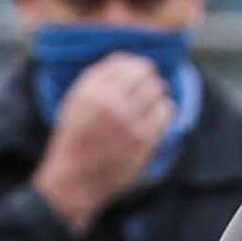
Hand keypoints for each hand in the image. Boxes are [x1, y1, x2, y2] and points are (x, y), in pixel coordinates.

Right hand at [32, 53, 173, 230]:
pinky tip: (159, 113)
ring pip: (158, 90)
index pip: (121, 62)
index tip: (137, 69)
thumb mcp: (75, 103)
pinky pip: (166, 112)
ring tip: (154, 97)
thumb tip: (128, 60)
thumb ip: (98, 82)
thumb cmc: (75, 140)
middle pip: (143, 73)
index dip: (133, 63)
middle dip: (149, 76)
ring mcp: (128, 122)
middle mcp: (109, 103)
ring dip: (158, 92)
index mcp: (88, 91)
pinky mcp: (144, 140)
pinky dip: (165, 109)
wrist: (75, 180)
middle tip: (150, 82)